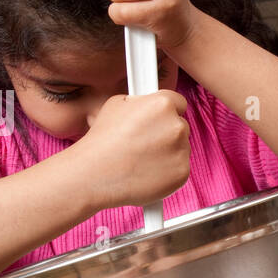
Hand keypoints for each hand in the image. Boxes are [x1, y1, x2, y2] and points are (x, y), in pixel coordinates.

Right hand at [78, 90, 190, 210]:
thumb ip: (140, 102)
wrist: (95, 175)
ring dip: (168, 152)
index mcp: (162, 104)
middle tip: (144, 142)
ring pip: (181, 148)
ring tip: (141, 159)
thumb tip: (147, 103)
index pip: (178, 102)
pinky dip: (168, 171)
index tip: (158, 119)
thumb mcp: (116, 105)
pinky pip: (180, 168)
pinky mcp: (182, 172)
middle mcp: (176, 126)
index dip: (166, 111)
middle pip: (181, 126)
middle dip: (166, 132)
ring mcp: (181, 151)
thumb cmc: (102, 141)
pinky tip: (146, 172)